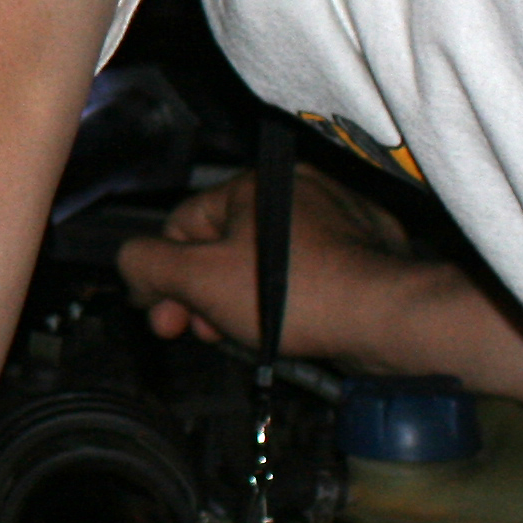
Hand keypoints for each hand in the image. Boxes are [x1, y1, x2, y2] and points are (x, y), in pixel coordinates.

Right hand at [115, 162, 414, 357]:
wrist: (391, 319)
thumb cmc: (296, 296)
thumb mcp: (199, 279)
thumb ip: (146, 262)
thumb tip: (131, 262)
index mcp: (253, 186)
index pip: (182, 226)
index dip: (165, 277)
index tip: (166, 320)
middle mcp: (298, 190)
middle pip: (226, 244)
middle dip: (204, 293)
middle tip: (200, 333)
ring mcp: (340, 218)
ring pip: (269, 261)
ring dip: (246, 299)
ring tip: (248, 336)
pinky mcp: (370, 250)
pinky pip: (312, 271)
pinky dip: (295, 298)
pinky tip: (294, 326)